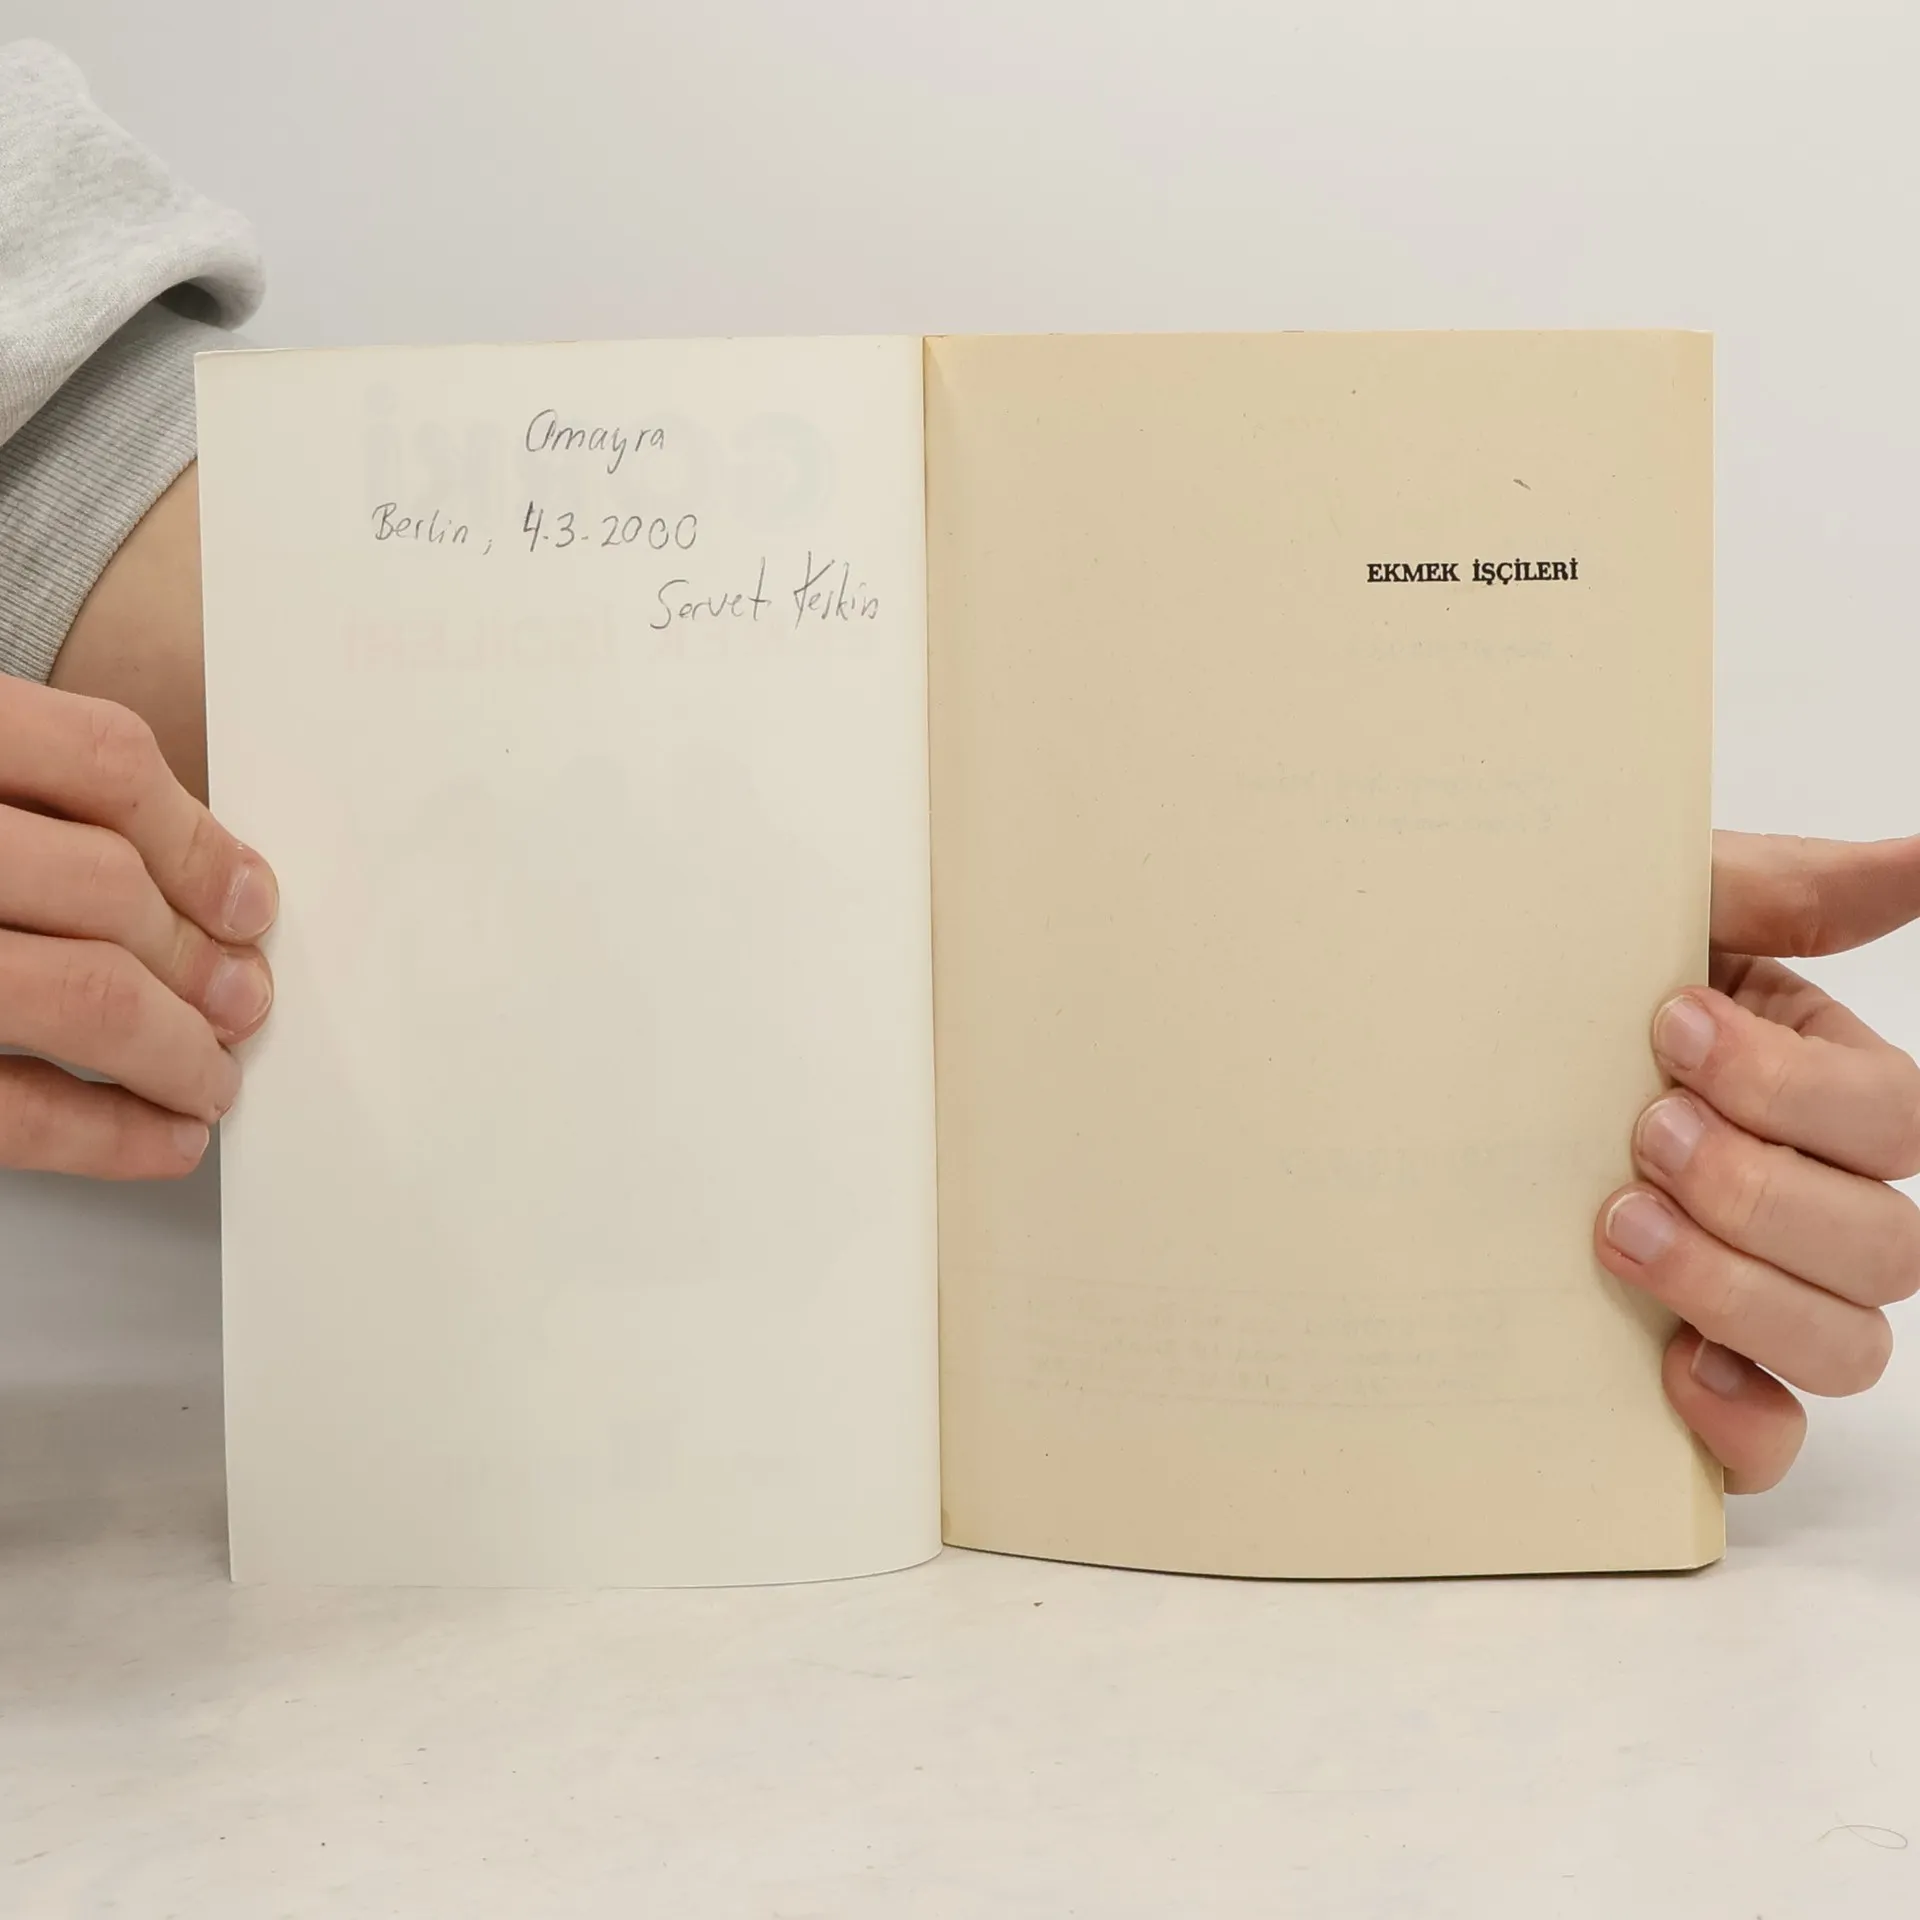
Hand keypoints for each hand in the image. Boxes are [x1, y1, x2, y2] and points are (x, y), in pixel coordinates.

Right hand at [0, 675, 276, 1178]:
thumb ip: (30, 798)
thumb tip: (206, 890)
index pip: (100, 759)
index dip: (197, 840)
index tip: (248, 901)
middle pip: (107, 886)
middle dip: (198, 958)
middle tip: (242, 1000)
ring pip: (84, 993)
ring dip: (176, 1048)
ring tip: (207, 1076)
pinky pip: (11, 1106)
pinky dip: (109, 1133)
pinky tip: (160, 1138)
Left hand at [1596, 832, 1919, 1491]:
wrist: (1420, 1046)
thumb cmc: (1552, 979)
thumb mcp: (1656, 915)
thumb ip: (1791, 893)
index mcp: (1818, 1089)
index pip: (1893, 1120)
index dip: (1794, 1087)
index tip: (1669, 1024)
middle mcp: (1808, 1200)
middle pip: (1889, 1247)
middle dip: (1760, 1190)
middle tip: (1641, 1131)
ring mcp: (1755, 1294)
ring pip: (1846, 1345)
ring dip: (1742, 1291)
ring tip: (1617, 1224)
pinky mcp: (1692, 1372)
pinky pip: (1767, 1438)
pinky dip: (1739, 1418)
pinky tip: (1669, 1364)